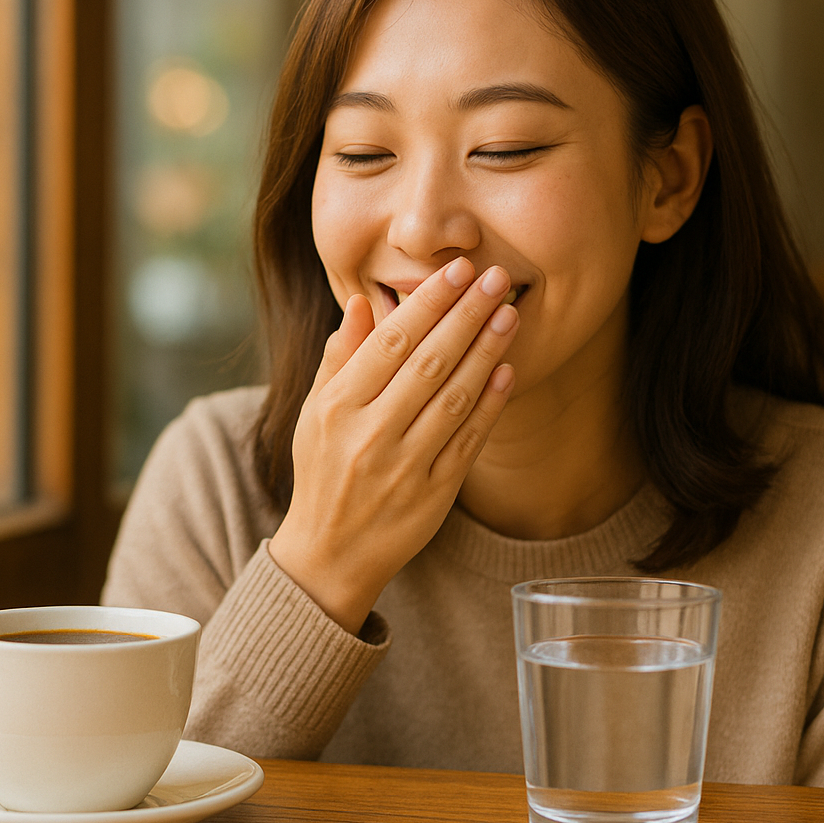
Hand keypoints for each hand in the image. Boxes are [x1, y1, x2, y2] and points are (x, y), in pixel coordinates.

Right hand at [269, 258, 518, 633]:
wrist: (330, 553)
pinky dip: (490, 404)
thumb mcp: (314, 412)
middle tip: (497, 276)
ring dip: (487, 351)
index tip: (456, 269)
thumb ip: (338, 357)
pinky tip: (508, 370)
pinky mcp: (433, 495)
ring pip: (454, 398)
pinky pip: (468, 441)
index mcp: (337, 408)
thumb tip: (359, 302)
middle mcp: (370, 435)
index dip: (428, 302)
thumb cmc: (322, 470)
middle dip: (466, 315)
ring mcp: (405, 467)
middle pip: (429, 363)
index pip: (390, 342)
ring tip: (509, 313)